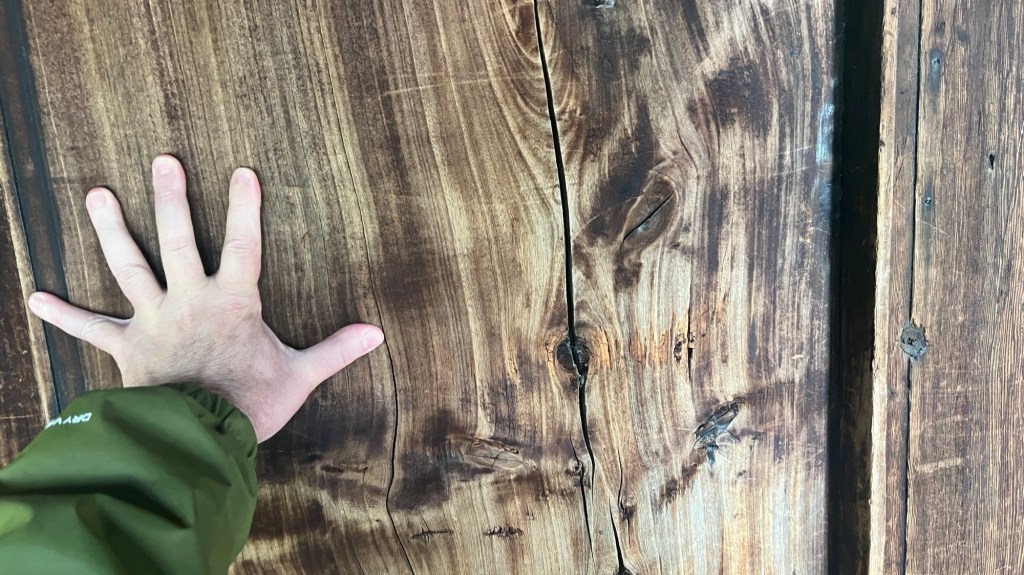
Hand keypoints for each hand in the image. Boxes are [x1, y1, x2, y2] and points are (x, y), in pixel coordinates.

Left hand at [27, 155, 383, 441]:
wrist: (198, 441)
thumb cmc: (250, 406)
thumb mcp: (300, 376)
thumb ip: (336, 349)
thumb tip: (377, 333)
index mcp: (233, 302)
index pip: (243, 244)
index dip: (244, 207)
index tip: (242, 171)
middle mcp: (190, 300)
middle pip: (177, 241)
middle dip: (170, 198)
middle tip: (162, 159)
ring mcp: (154, 320)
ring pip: (130, 267)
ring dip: (111, 230)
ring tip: (95, 193)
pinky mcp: (128, 348)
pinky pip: (90, 330)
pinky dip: (63, 315)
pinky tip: (34, 298)